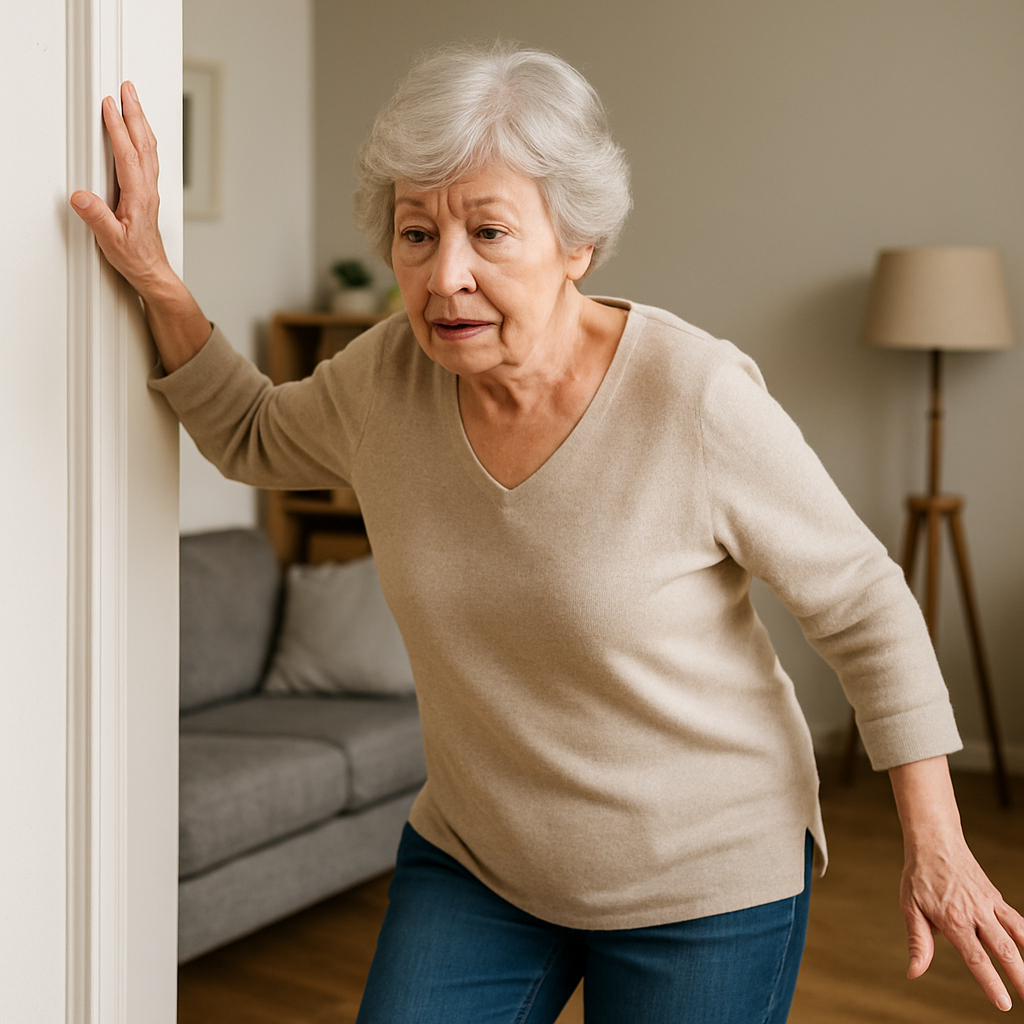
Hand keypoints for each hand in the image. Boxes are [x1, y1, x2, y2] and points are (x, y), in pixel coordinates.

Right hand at [70, 82, 210, 371]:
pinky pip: (148, 158)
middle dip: (135, 114)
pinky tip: (139, 133)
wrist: (152, 272)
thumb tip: (81, 197)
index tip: (110, 106)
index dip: (118, 128)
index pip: (128, 155)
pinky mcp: (148, 194)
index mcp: (139, 196)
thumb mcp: (110, 240)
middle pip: (143, 144)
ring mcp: (150, 190)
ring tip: (133, 100)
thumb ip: (97, 217)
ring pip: (148, 149)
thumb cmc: (135, 258)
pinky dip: (142, 139)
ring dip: (141, 122)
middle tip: (128, 89)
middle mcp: (148, 190)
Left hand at [890, 757, 1023, 1010]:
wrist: (934, 842)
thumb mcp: (909, 907)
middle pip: (1004, 950)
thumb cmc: (919, 876)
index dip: (991, 983)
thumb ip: (918, 943)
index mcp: (952, 919)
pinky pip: (1016, 920)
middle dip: (1018, 978)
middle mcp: (975, 913)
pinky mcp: (995, 897)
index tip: (1003, 1003)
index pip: (976, 958)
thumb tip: (914, 972)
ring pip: (1016, 935)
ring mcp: (988, 904)